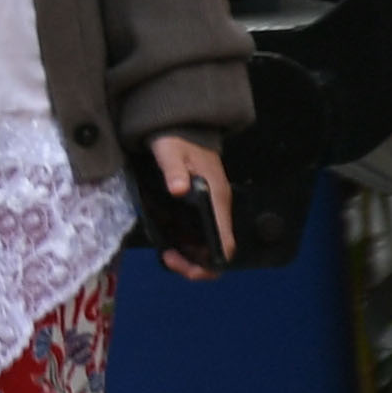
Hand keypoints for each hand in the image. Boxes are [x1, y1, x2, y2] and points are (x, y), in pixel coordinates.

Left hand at [148, 132, 235, 280]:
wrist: (183, 128)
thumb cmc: (178, 140)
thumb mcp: (171, 151)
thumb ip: (173, 169)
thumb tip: (178, 189)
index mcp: (217, 199)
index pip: (225, 243)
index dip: (208, 262)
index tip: (179, 259)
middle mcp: (218, 208)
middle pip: (217, 250)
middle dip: (195, 264)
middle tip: (168, 258)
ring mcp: (211, 210)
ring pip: (208, 246)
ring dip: (190, 257)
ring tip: (166, 252)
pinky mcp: (201, 208)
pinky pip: (198, 235)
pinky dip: (186, 245)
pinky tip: (168, 242)